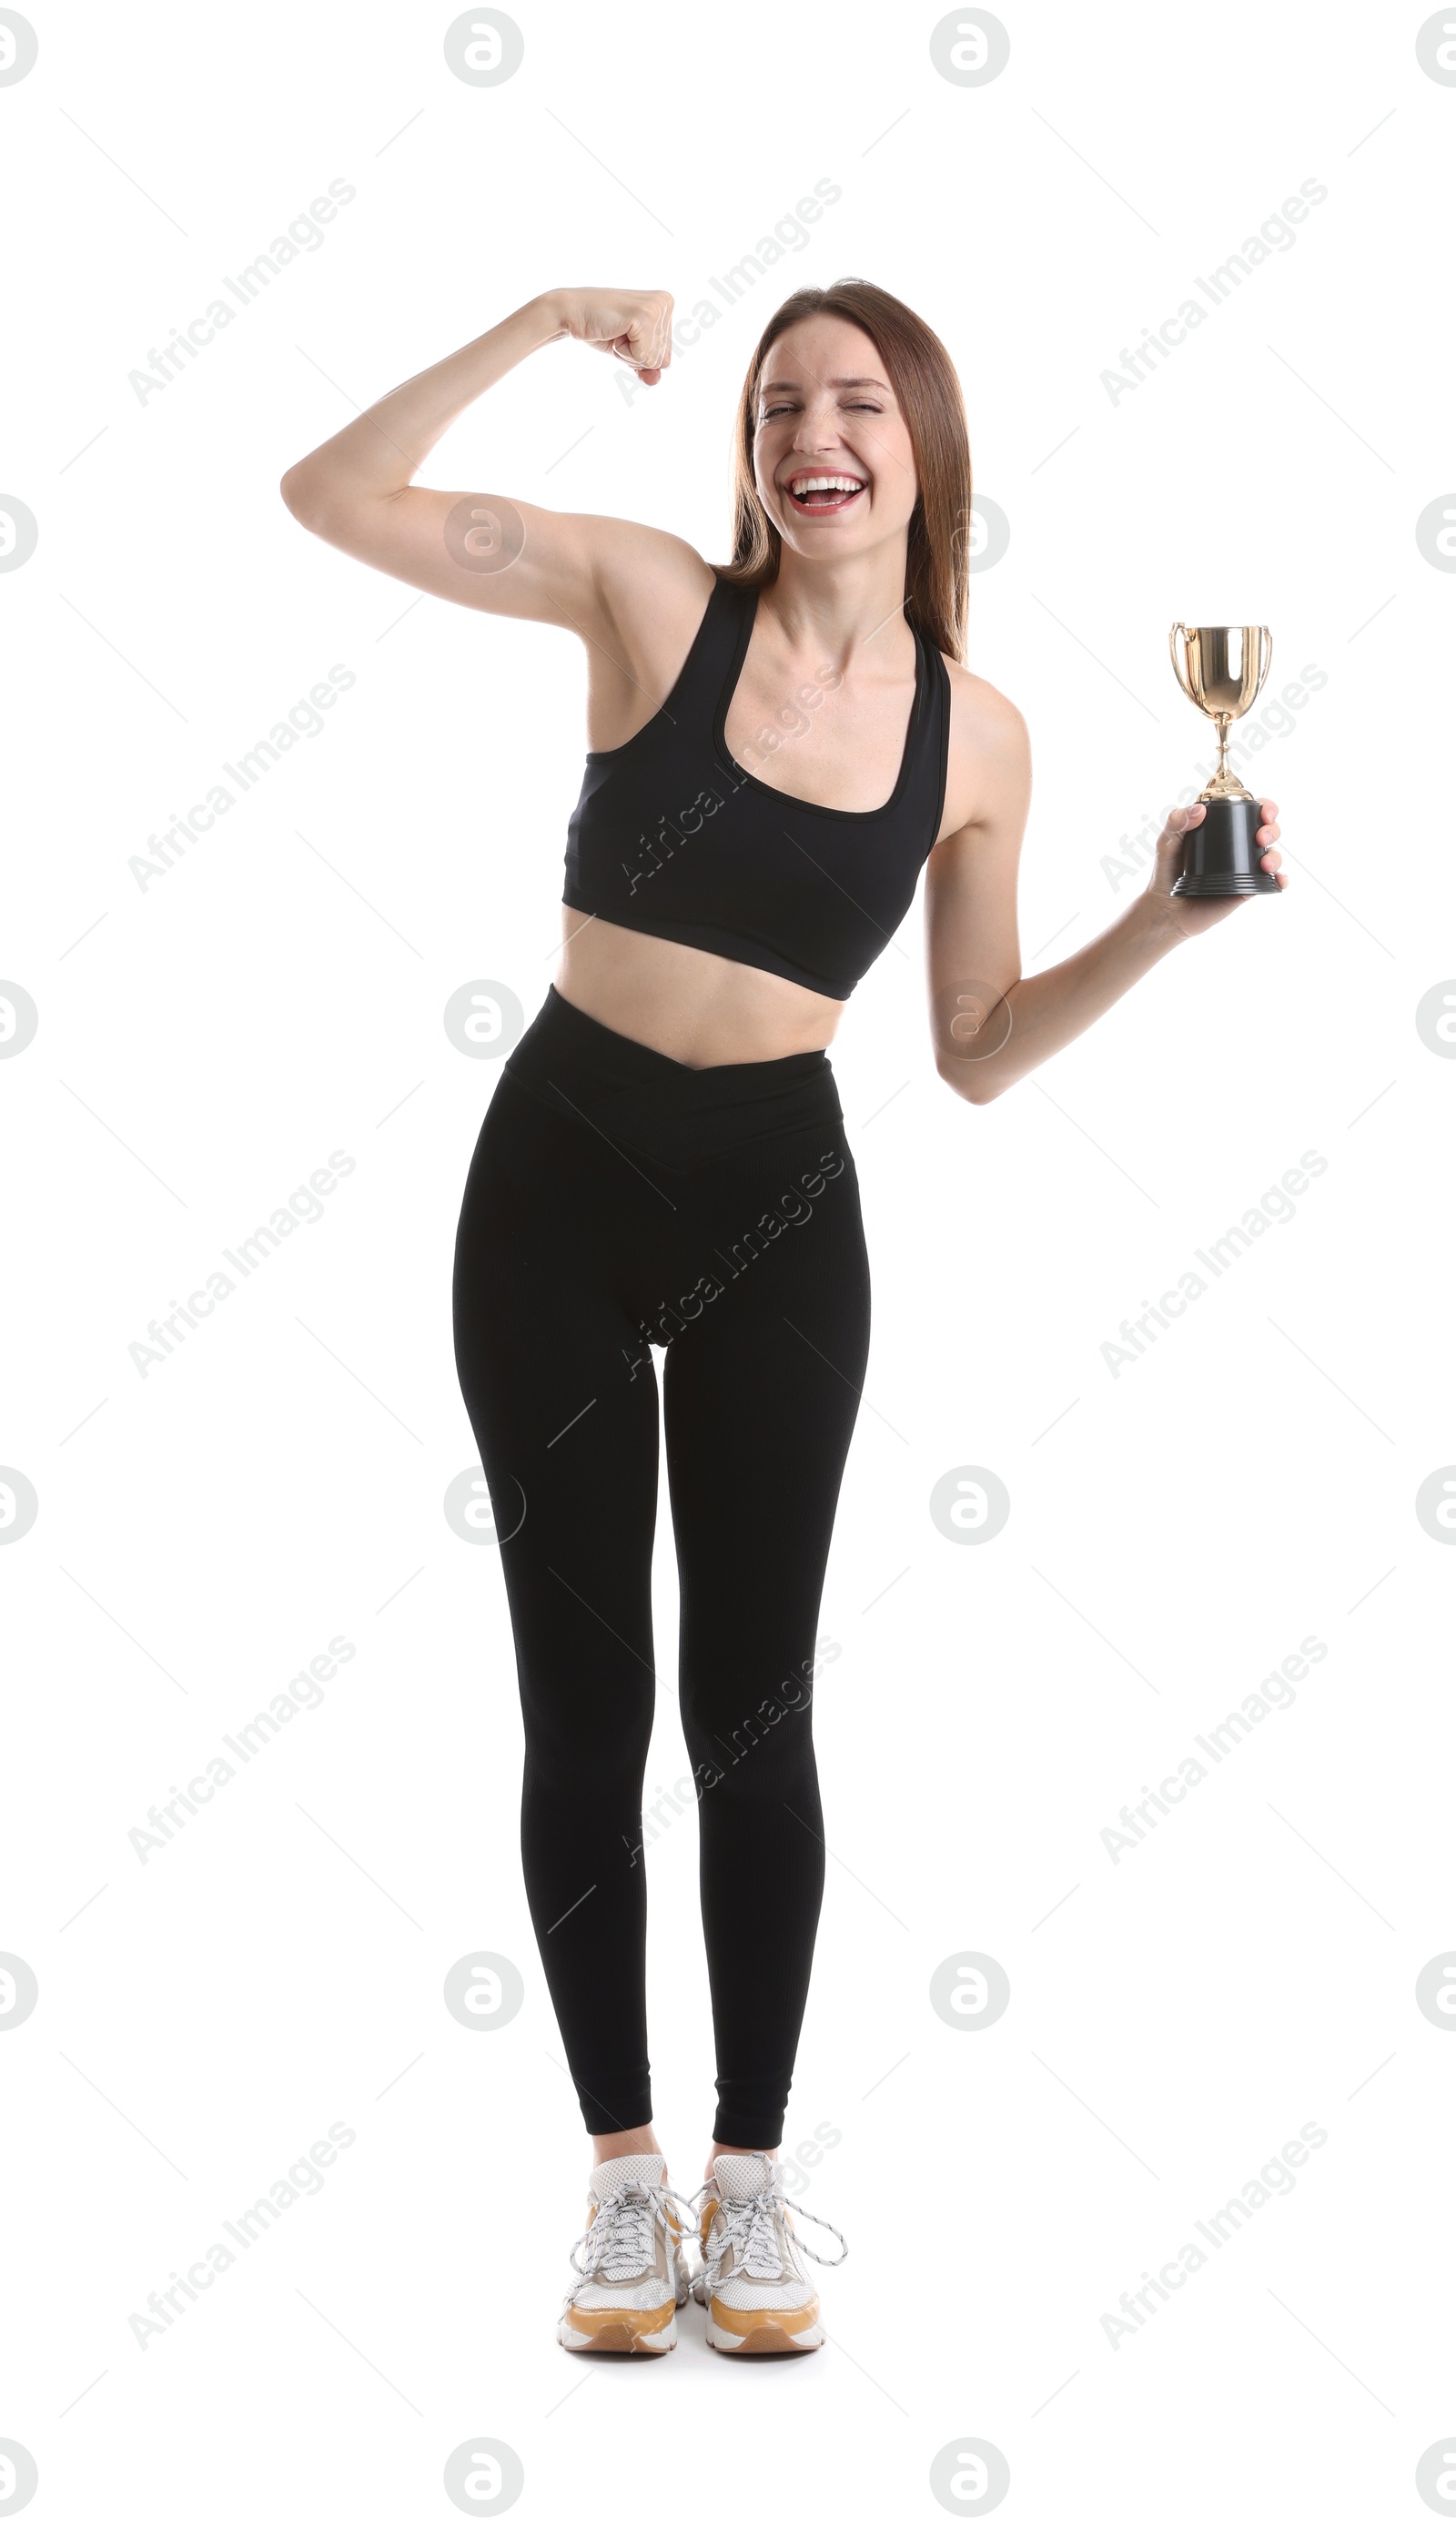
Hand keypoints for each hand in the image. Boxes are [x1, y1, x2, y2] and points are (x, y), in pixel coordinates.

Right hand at [544, 287, 673, 382]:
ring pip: (654, 360)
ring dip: (629, 353)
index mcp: (666, 305)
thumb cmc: (601, 329)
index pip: (666, 357)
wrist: (572, 313)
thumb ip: (646, 367)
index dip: (641, 356)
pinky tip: (614, 331)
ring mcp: (657, 308)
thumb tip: (656, 380)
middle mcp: (666, 302)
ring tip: (616, 331)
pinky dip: (624, 352)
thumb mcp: (629, 351)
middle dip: (636, 355)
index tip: (625, 334)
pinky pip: (642, 357)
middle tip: (618, 332)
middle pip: (663, 360)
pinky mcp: (645, 316)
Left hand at [1144, 798, 1284, 935]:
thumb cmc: (1165, 874)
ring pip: (1272, 855)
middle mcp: (1236, 846)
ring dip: (1276, 856)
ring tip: (1265, 864)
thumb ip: (1176, 823)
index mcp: (1221, 829)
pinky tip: (1279, 880)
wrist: (1166, 911)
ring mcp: (1243, 868)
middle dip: (1273, 830)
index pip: (1249, 811)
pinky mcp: (1246, 890)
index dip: (1265, 807)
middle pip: (1267, 830)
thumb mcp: (1166, 844)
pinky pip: (1270, 883)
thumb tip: (1199, 810)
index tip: (1263, 813)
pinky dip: (1280, 880)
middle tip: (1261, 838)